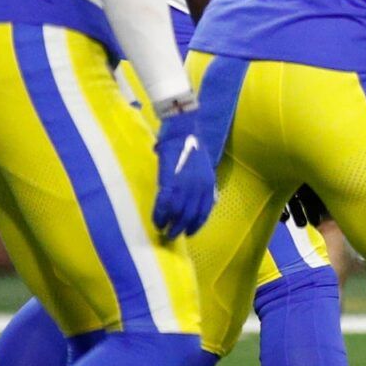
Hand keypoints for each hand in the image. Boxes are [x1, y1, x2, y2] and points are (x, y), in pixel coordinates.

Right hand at [152, 105, 214, 238]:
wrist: (183, 129)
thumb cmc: (192, 145)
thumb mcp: (205, 168)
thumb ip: (204, 184)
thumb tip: (204, 199)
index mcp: (208, 185)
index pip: (204, 211)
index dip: (196, 224)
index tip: (189, 232)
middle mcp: (199, 188)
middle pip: (190, 215)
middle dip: (181, 228)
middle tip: (172, 235)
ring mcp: (185, 186)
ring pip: (177, 213)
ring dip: (170, 225)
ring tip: (163, 231)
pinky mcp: (170, 182)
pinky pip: (164, 205)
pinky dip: (160, 215)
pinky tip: (156, 221)